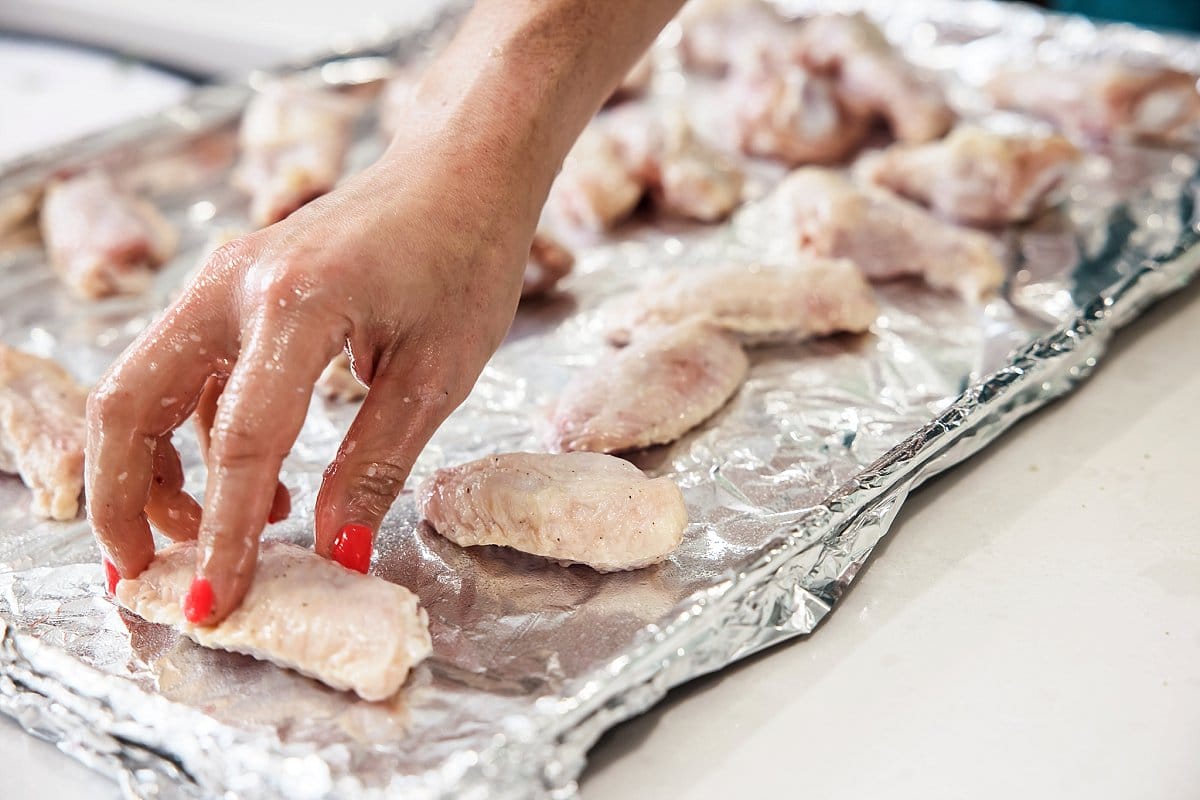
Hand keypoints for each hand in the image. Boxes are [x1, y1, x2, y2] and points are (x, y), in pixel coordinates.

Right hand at [87, 107, 544, 623]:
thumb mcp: (437, 377)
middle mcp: (233, 285)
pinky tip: (257, 480)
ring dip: (157, 471)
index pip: (241, 443)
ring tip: (221, 536)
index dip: (224, 535)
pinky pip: (187, 372)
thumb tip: (335, 551)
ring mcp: (221, 281)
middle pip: (128, 404)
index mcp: (296, 304)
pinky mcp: (230, 288)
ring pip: (143, 387)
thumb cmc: (464, 260)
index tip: (213, 604)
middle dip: (123, 501)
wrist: (460, 175)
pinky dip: (198, 436)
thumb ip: (375, 465)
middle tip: (146, 574)